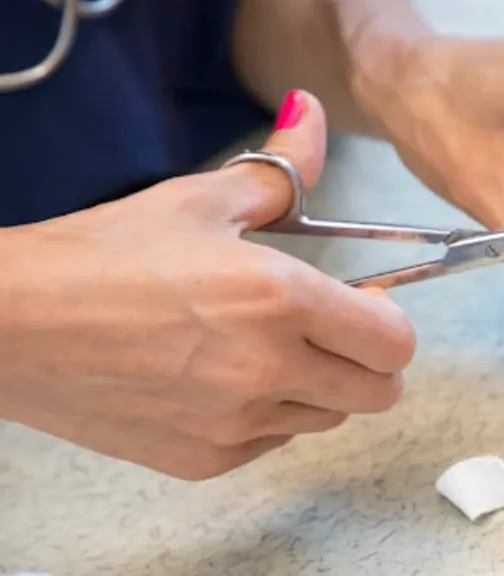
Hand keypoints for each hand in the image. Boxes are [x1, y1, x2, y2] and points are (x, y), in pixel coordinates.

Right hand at [0, 92, 414, 479]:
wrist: (9, 326)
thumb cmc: (101, 256)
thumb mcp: (197, 200)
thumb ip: (280, 170)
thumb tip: (315, 115)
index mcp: (282, 301)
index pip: (394, 341)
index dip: (388, 320)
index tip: (362, 301)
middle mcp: (270, 372)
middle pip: (378, 393)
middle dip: (368, 360)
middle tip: (328, 329)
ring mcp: (238, 424)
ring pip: (327, 417)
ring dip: (317, 386)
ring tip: (262, 349)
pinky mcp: (206, 460)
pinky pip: (272, 440)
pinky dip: (266, 414)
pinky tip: (220, 379)